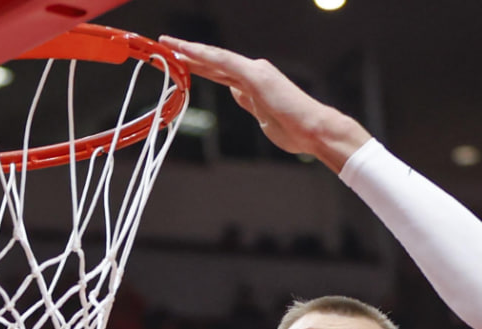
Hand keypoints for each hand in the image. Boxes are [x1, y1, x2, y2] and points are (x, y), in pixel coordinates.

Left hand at [159, 36, 371, 172]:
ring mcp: (254, 72)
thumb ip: (249, 102)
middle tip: (167, 44)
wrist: (315, 131)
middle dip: (189, 54)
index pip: (219, 72)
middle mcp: (252, 72)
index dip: (198, 66)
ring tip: (170, 44)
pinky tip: (188, 51)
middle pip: (213, 61)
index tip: (179, 62)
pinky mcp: (256, 76)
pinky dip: (206, 56)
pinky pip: (225, 62)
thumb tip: (237, 93)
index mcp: (253, 83)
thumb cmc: (295, 130)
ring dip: (192, 50)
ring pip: (216, 58)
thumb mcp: (263, 117)